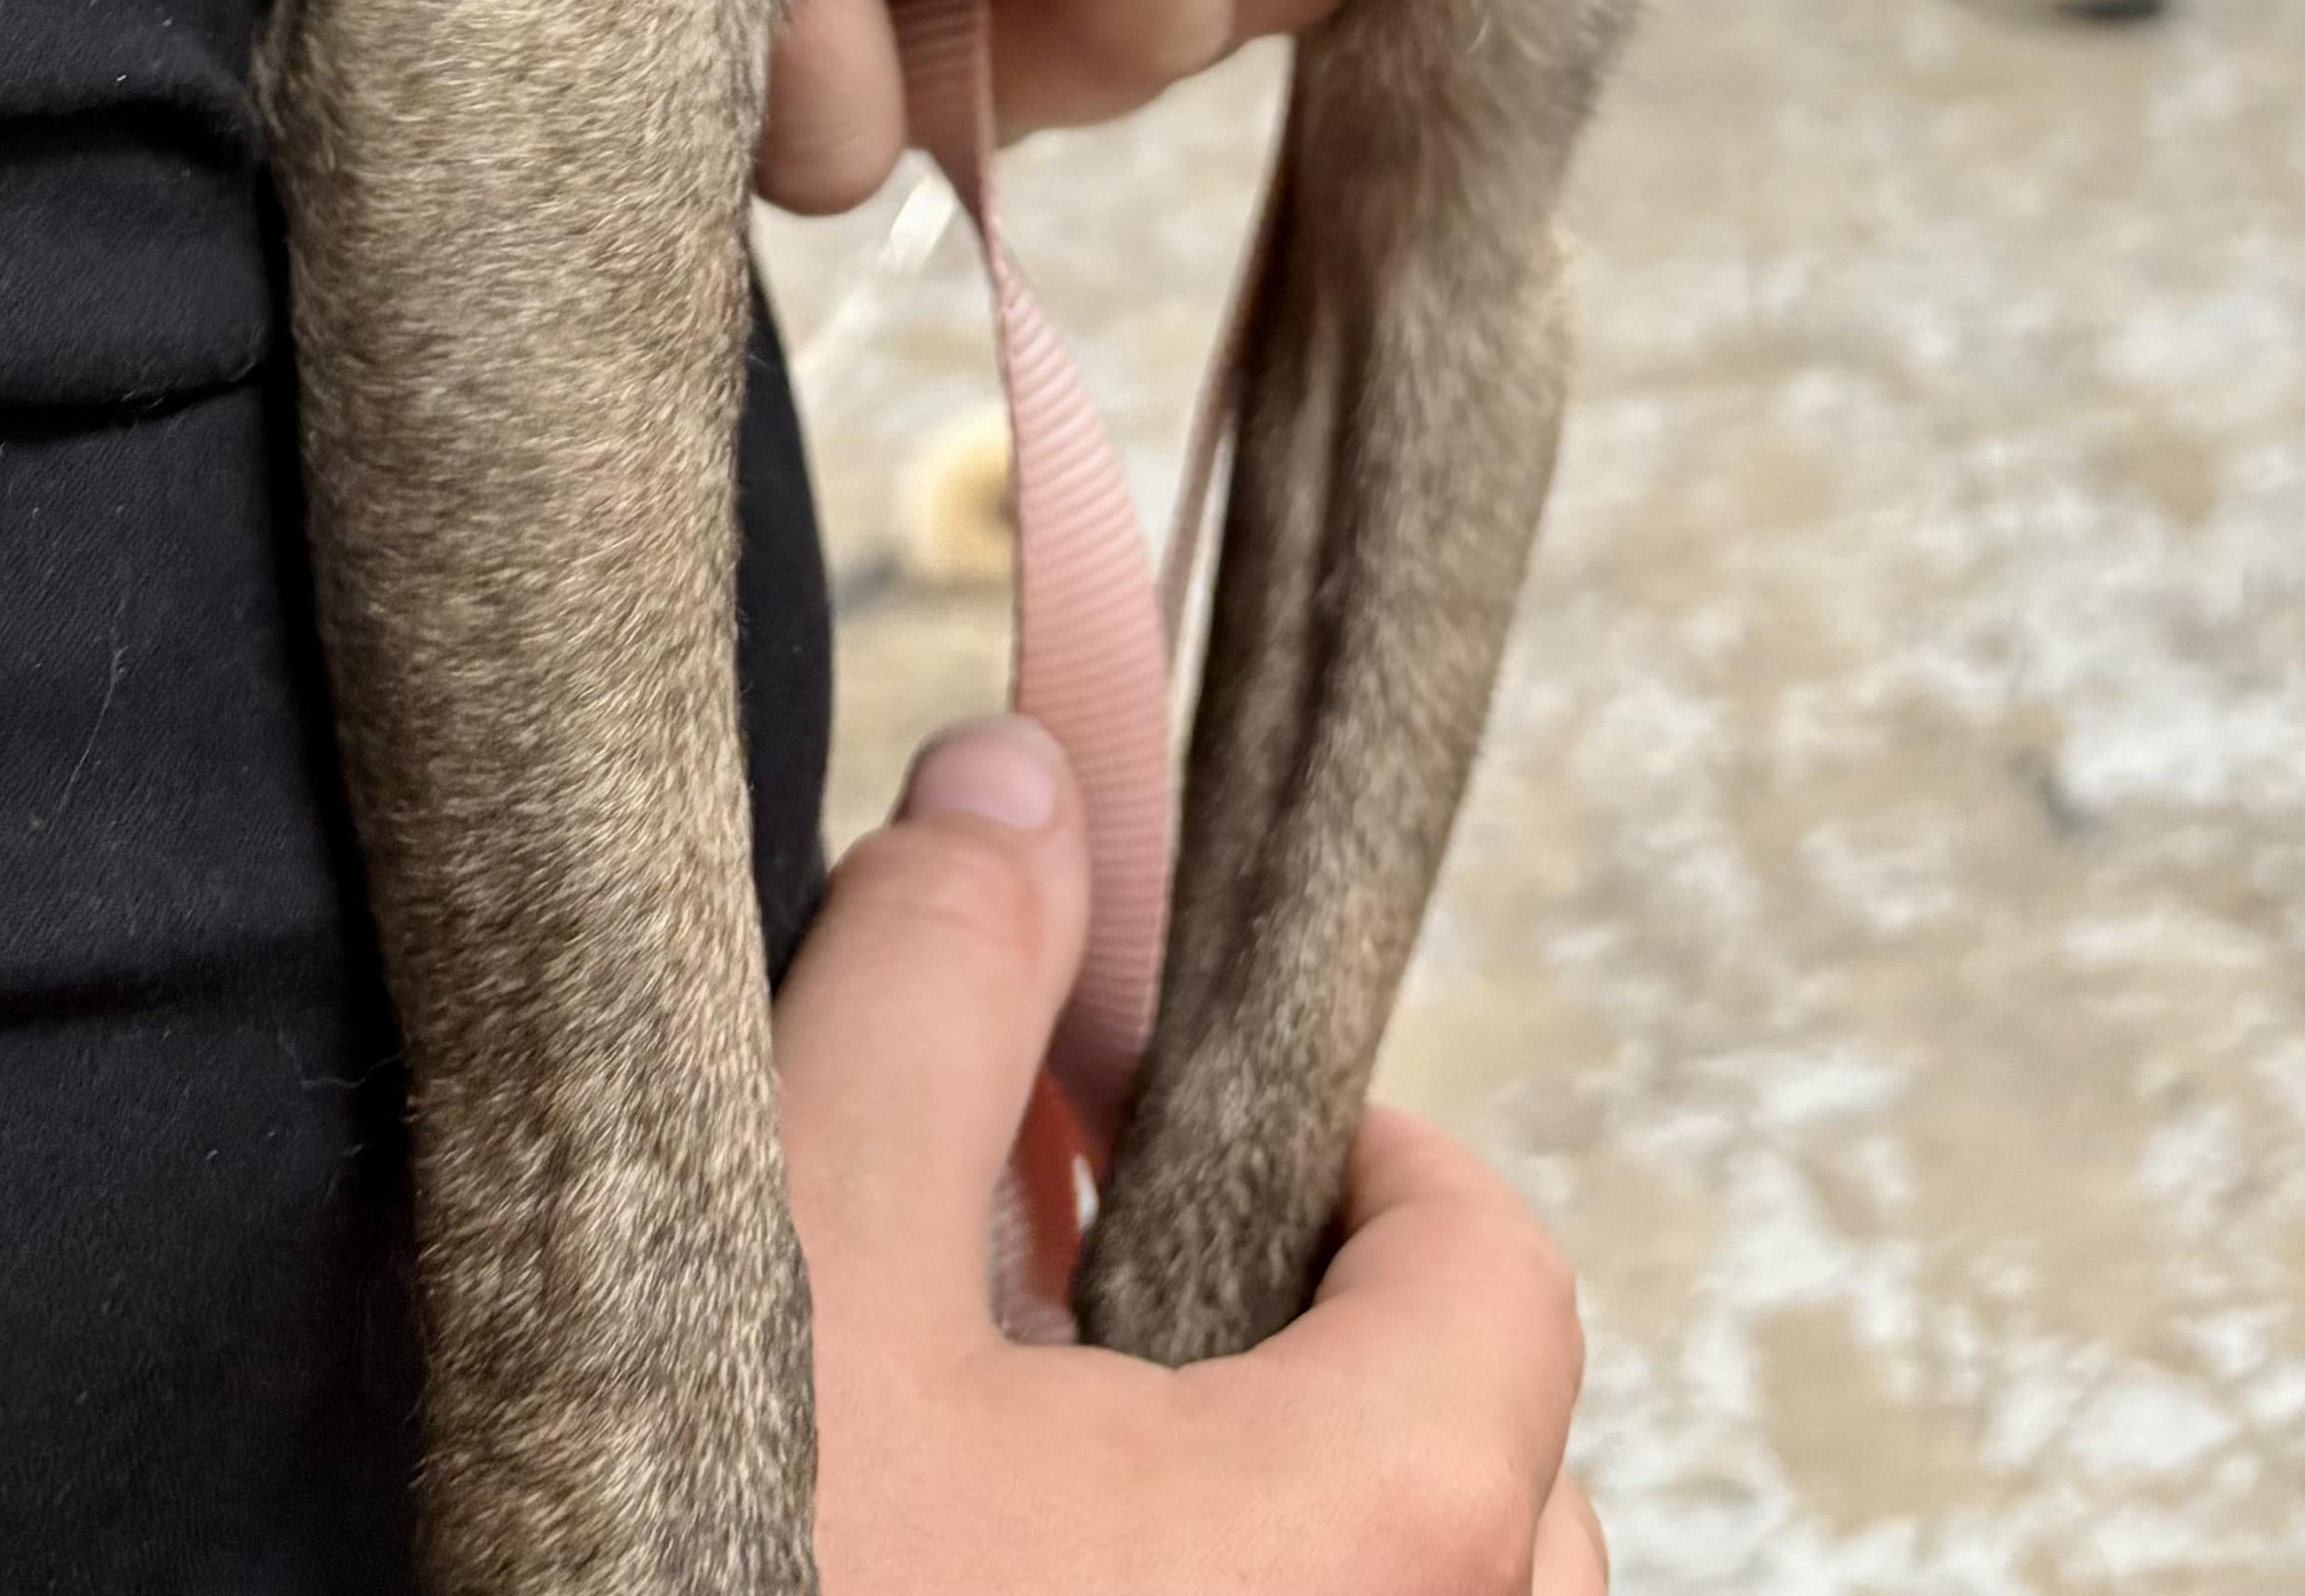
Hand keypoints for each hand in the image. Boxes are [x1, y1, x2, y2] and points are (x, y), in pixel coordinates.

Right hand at [784, 714, 1601, 1593]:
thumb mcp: (804, 1261)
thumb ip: (935, 998)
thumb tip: (1021, 789)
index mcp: (1381, 1532)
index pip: (1500, 1277)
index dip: (1361, 1156)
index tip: (1190, 1124)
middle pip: (1488, 1468)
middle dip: (1330, 1359)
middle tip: (1118, 1304)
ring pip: (1410, 1593)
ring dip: (1286, 1516)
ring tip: (1069, 1465)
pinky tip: (1029, 1573)